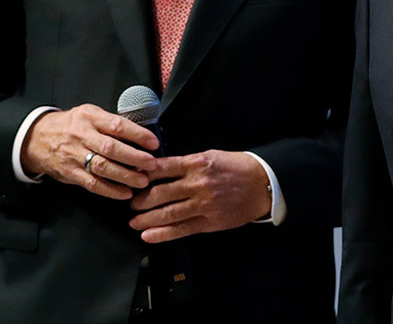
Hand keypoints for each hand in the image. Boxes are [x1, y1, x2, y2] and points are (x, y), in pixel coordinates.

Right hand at [21, 104, 160, 199]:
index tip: (154, 142)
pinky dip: (110, 190)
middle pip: (111, 148)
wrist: (35, 139)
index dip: (137, 134)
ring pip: (102, 167)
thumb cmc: (70, 125)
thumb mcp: (88, 114)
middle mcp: (82, 136)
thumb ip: (110, 123)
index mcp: (90, 118)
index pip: (117, 125)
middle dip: (134, 157)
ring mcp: (74, 155)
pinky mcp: (70, 173)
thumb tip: (139, 135)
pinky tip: (124, 193)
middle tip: (152, 164)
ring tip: (142, 181)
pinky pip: (92, 183)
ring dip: (125, 176)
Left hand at [128, 150, 271, 242]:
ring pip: (167, 213)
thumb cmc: (236, 168)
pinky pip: (181, 229)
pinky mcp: (210, 222)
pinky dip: (163, 234)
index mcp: (197, 163)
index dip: (142, 174)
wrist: (262, 183)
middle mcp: (198, 184)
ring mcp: (204, 204)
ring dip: (146, 219)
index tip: (131, 178)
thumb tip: (159, 169)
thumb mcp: (210, 156)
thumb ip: (186, 163)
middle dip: (140, 200)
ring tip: (134, 222)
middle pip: (160, 193)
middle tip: (130, 203)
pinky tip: (149, 235)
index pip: (162, 168)